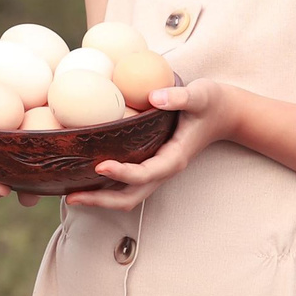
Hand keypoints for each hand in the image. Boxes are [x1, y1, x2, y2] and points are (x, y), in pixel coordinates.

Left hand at [62, 79, 242, 210]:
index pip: (145, 173)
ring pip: (127, 195)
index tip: (99, 166)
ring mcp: (157, 171)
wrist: (226, 113)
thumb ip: (179, 96)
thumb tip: (153, 97)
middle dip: (101, 200)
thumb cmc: (212, 102)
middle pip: (131, 197)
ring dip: (100, 198)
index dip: (122, 173)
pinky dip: (106, 187)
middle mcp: (164, 170)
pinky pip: (127, 184)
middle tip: (70, 196)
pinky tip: (82, 178)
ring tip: (69, 194)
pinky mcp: (152, 165)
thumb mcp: (201, 94)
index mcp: (174, 158)